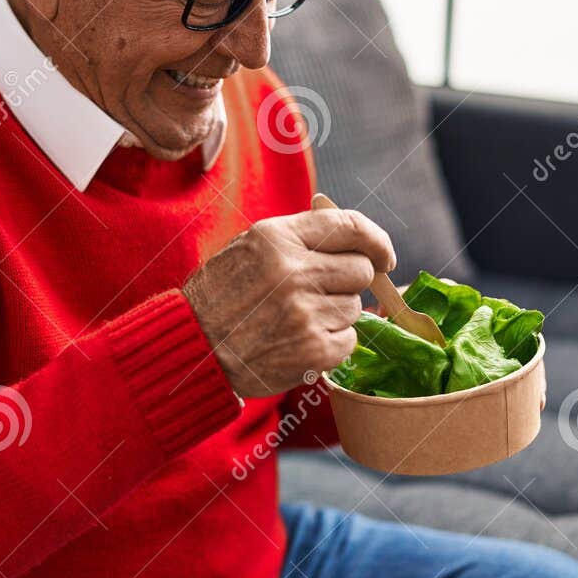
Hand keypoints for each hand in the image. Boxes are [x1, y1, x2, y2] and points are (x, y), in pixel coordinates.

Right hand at [182, 206, 395, 397]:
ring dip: (334, 314)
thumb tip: (355, 239)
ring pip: (354, 308)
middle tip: (318, 294)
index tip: (384, 256)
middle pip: (360, 270)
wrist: (192, 348)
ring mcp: (306, 313)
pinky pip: (349, 341)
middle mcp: (294, 272)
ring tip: (297, 320)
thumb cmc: (220, 296)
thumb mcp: (249, 248)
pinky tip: (300, 342)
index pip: (349, 226)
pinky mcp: (313, 351)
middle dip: (347, 282)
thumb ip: (298, 237)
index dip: (376, 240)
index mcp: (277, 238)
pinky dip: (331, 344)